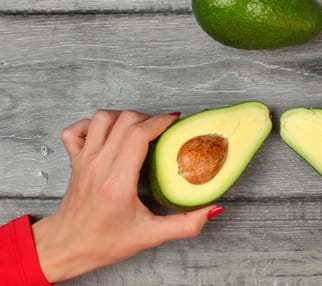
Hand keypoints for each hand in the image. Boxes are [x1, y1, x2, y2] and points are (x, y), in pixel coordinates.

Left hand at [32, 110, 222, 282]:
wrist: (67, 247)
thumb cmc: (103, 242)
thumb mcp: (150, 236)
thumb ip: (185, 225)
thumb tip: (211, 209)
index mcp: (117, 181)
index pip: (138, 134)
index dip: (160, 121)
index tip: (175, 122)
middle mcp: (98, 165)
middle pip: (124, 120)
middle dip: (149, 117)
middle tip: (163, 128)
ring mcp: (84, 160)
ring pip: (101, 118)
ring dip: (123, 116)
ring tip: (139, 127)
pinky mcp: (75, 160)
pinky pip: (77, 129)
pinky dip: (93, 124)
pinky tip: (107, 133)